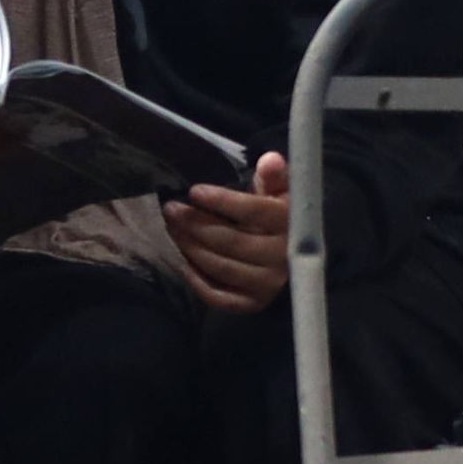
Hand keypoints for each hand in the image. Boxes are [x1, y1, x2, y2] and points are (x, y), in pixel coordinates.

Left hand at [168, 151, 292, 313]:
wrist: (291, 254)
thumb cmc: (277, 214)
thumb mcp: (280, 191)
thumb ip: (274, 175)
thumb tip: (271, 159)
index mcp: (289, 224)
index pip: (253, 211)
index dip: (222, 201)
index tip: (194, 191)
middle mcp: (281, 257)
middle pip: (231, 242)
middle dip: (195, 225)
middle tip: (171, 210)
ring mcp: (268, 284)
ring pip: (221, 268)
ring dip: (190, 248)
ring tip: (171, 229)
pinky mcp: (254, 303)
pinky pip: (219, 296)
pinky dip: (197, 280)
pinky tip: (181, 261)